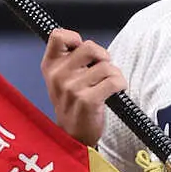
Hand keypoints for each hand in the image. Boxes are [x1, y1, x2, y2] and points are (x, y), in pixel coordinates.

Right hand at [40, 28, 126, 146]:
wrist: (73, 136)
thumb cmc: (72, 104)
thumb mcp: (61, 79)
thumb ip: (69, 59)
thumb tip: (89, 45)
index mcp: (50, 67)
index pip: (58, 36)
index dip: (75, 38)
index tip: (83, 52)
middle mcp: (58, 76)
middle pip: (90, 47)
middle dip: (103, 57)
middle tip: (102, 70)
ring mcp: (72, 89)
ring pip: (106, 65)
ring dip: (114, 74)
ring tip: (109, 85)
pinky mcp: (87, 101)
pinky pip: (113, 80)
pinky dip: (120, 84)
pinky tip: (116, 91)